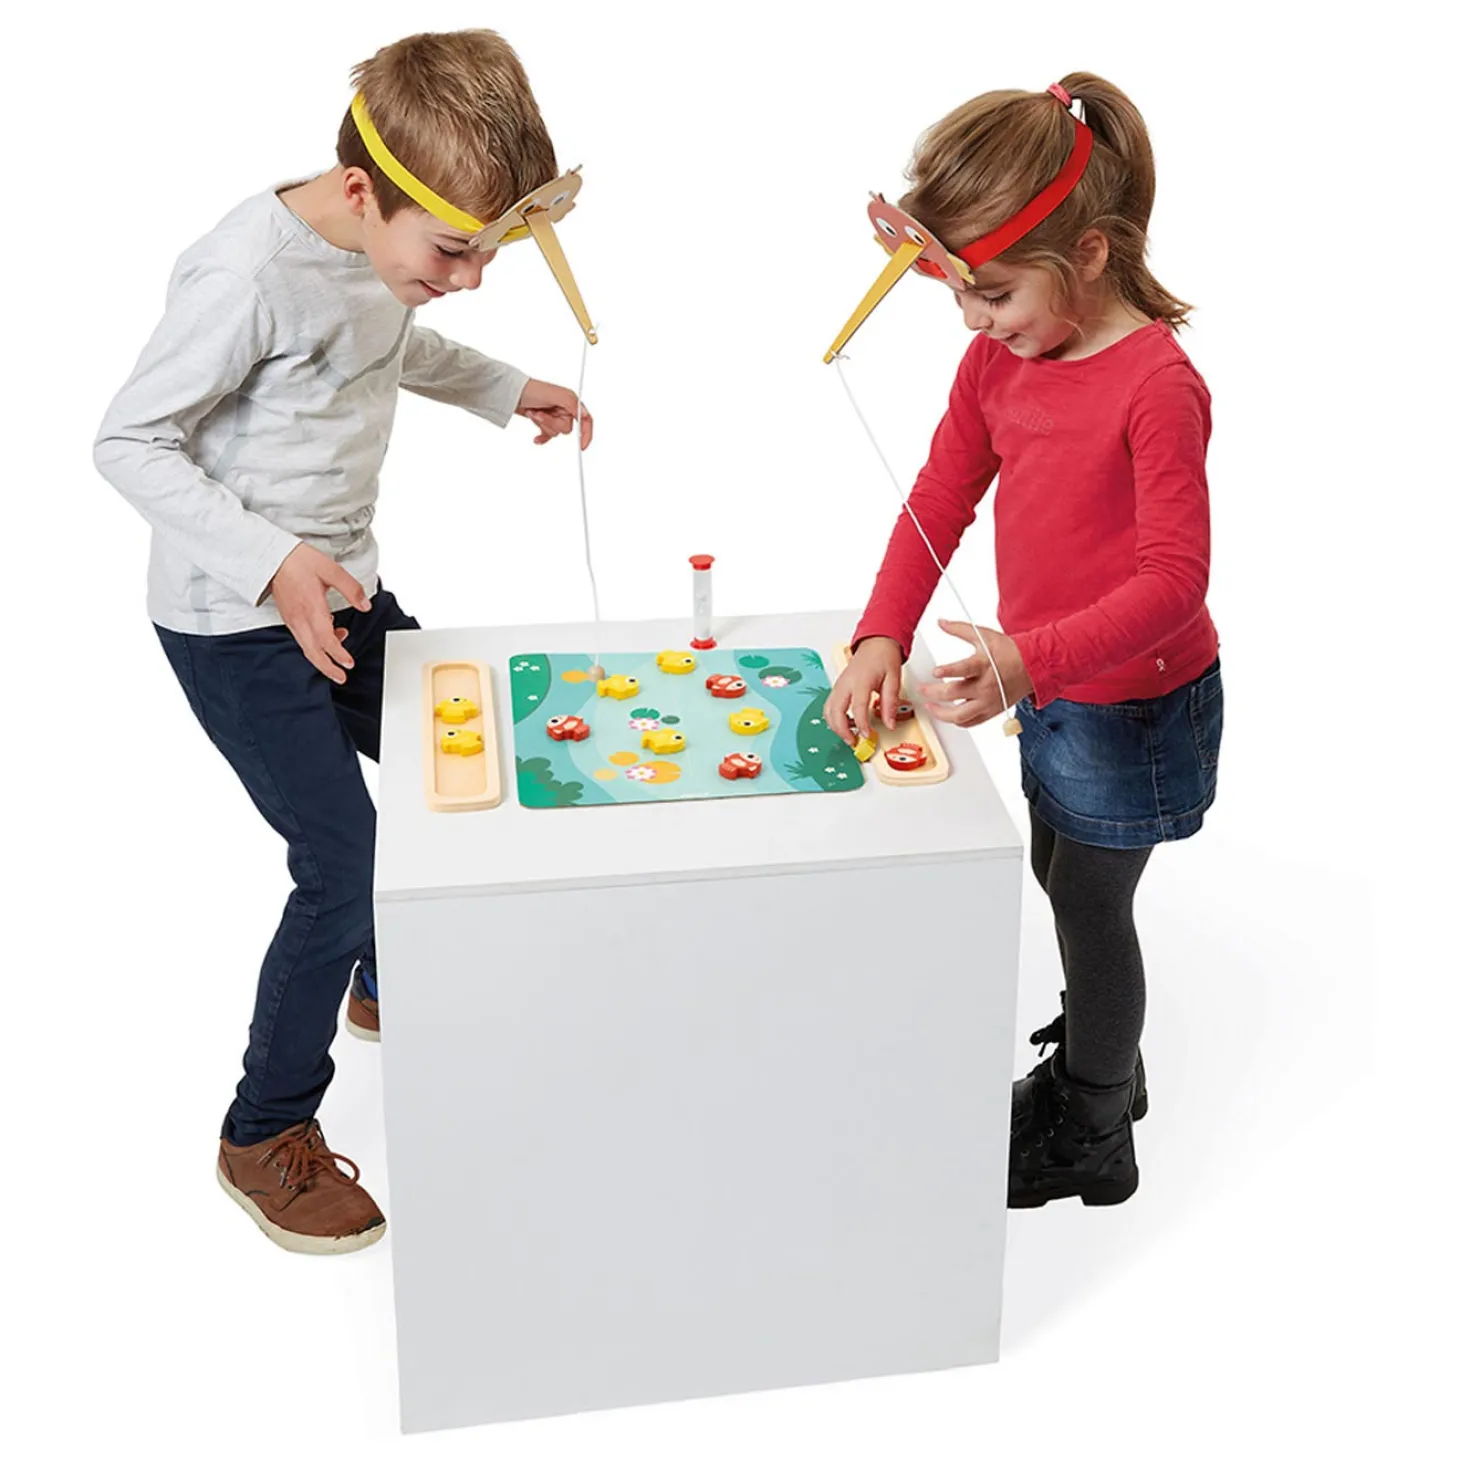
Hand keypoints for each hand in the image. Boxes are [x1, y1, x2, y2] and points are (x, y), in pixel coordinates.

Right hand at [265, 543, 370, 683]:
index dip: (338, 654)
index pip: (326, 640)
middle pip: (313, 652)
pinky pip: (301, 638)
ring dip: (322, 657)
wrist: (271, 556)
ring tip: (338, 657)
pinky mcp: (288, 616)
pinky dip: (314, 645)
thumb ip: (351, 589)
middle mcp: (299, 618)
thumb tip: (365, 605)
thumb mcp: (331, 569)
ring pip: (306, 647)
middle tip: (341, 677)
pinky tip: (328, 636)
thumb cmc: (298, 561)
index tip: (349, 663)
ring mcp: (292, 619)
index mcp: (311, 608)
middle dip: (327, 668)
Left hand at [515, 377, 592, 447]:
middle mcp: (564, 409)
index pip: (585, 420)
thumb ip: (573, 405)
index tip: (582, 445)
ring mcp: (554, 416)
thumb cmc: (532, 389)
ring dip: (542, 425)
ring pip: (556, 433)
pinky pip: (548, 437)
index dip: (586, 433)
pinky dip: (542, 437)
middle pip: (566, 428)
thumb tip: (586, 416)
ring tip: (533, 413)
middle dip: (551, 423)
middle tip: (540, 413)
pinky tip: (536, 438)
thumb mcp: (556, 395)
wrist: (513, 393)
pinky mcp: (544, 422)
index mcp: (571, 401)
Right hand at [823, 636, 903, 746]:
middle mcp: (846, 683)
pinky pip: (829, 706)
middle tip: (853, 742)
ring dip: (835, 726)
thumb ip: (890, 703)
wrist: (876, 643)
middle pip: (835, 711)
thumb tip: (889, 724)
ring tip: (849, 736)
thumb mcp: (893, 680)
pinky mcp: (838, 687)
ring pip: (828, 710)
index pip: (857, 707)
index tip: (867, 735)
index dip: (861, 725)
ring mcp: (839, 685)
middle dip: (842, 730)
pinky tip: (846, 724)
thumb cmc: (884, 657)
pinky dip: (834, 718)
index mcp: (861, 680)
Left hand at [917, 619, 1032, 726]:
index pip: (963, 670)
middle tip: (921, 689)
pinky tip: (947, 715)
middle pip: (954, 693)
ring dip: (941, 713)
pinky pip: (970, 722)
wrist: (1033, 666)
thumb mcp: (984, 635)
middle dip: (933, 692)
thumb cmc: (1009, 651)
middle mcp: (985, 686)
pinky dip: (957, 721)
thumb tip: (941, 622)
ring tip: (929, 707)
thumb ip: (960, 629)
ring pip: (960, 715)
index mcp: (984, 665)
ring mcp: (988, 701)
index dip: (948, 671)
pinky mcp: (992, 711)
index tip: (934, 672)